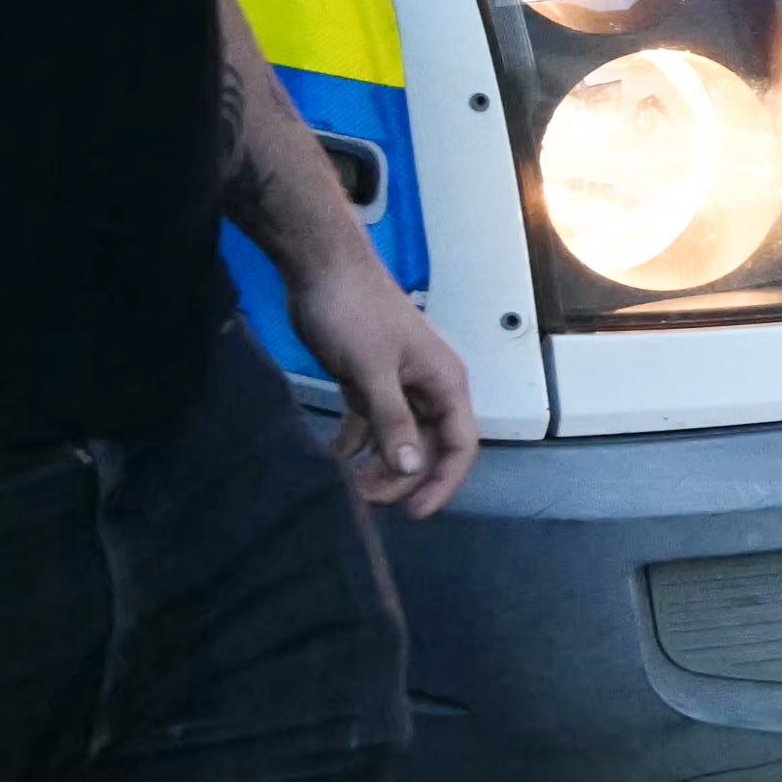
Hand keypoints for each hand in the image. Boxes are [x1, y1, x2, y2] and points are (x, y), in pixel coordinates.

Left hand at [289, 252, 482, 516]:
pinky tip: (337, 460)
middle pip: (430, 447)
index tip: (415, 514)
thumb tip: (414, 469)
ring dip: (382, 465)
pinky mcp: (369, 379)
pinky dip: (358, 443)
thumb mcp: (372, 371)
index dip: (443, 482)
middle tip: (366, 500)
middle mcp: (429, 386)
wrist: (321, 268)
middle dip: (405, 478)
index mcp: (445, 382)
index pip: (461, 444)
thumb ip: (394, 421)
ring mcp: (399, 383)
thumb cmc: (353, 313)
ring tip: (351, 487)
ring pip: (401, 438)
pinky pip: (372, 422)